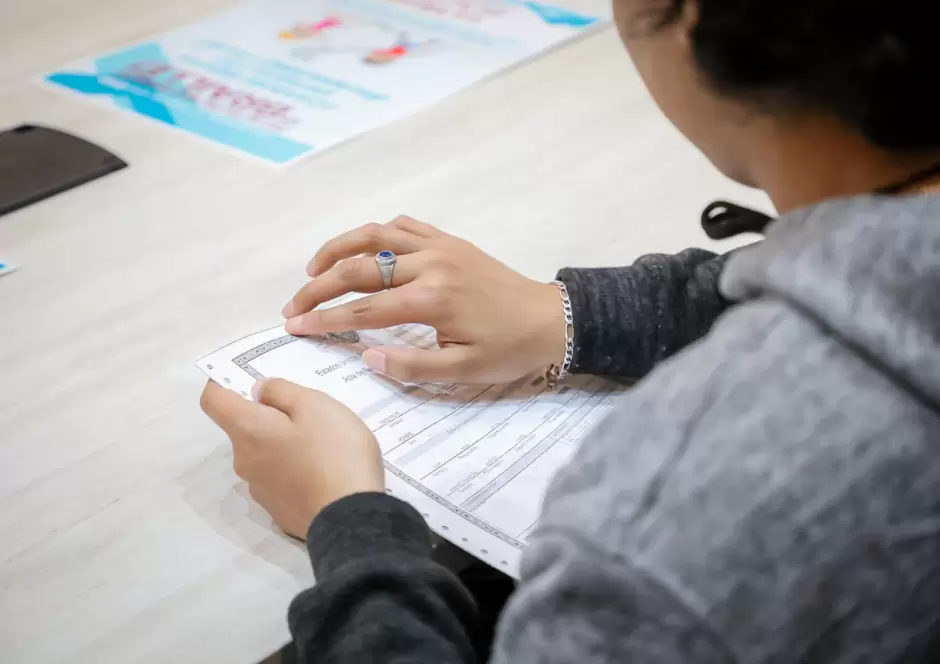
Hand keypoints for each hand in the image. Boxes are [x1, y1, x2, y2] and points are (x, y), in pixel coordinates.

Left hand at [200, 379, 383, 538]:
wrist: (351, 521)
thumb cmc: (334, 453)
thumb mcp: (316, 405)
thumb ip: (282, 391)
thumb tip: (259, 391)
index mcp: (248, 431)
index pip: (213, 401)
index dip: (222, 383)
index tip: (245, 377)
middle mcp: (244, 461)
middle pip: (244, 430)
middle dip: (268, 417)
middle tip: (307, 413)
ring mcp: (260, 491)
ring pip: (264, 456)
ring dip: (283, 446)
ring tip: (322, 446)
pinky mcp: (279, 512)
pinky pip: (280, 481)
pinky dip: (294, 472)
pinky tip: (324, 474)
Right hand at [282, 216, 566, 383]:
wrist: (552, 320)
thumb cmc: (509, 350)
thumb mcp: (464, 370)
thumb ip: (412, 366)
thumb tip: (366, 358)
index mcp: (431, 300)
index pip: (363, 309)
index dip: (324, 319)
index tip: (294, 327)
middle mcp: (429, 264)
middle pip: (359, 268)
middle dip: (319, 287)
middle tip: (294, 306)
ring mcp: (439, 246)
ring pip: (376, 235)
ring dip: (339, 248)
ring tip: (313, 269)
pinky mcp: (450, 240)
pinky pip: (405, 226)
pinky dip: (376, 234)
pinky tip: (363, 250)